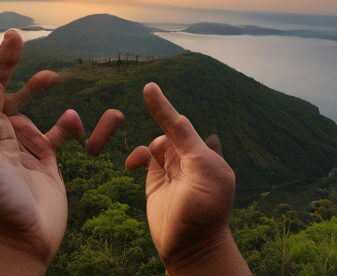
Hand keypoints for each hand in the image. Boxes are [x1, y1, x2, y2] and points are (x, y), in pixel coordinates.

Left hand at [0, 30, 124, 275]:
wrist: (16, 241)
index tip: (16, 36)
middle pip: (4, 90)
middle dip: (17, 70)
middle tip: (28, 49)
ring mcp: (20, 145)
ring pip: (31, 108)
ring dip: (41, 89)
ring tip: (55, 79)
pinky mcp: (43, 159)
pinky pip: (56, 131)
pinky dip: (66, 122)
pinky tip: (73, 119)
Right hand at [126, 83, 250, 275]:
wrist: (190, 249)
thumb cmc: (204, 211)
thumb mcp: (202, 172)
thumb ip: (186, 143)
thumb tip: (176, 118)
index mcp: (205, 155)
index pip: (181, 125)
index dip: (164, 107)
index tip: (148, 87)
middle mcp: (188, 159)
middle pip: (168, 130)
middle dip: (157, 117)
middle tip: (145, 92)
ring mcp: (172, 169)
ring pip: (155, 144)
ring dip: (148, 148)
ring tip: (140, 163)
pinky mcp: (156, 180)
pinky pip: (145, 157)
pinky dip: (137, 156)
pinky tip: (132, 164)